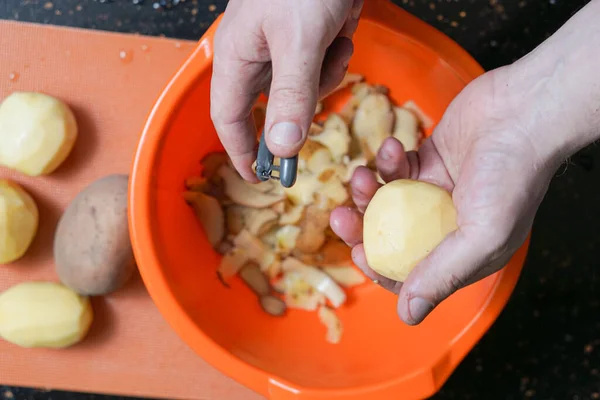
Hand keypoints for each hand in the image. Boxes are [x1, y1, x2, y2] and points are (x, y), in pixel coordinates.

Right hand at [210, 0, 362, 181]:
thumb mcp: (299, 40)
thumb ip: (290, 95)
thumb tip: (283, 148)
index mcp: (236, 56)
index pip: (228, 117)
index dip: (241, 150)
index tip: (261, 178)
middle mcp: (256, 55)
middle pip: (271, 107)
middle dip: (299, 109)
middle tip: (319, 107)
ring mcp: (284, 47)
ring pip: (303, 90)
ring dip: (325, 77)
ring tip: (334, 44)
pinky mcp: (309, 39)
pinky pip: (322, 68)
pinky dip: (336, 58)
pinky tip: (342, 30)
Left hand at [330, 66, 561, 324]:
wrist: (527, 110)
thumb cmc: (513, 174)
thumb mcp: (482, 236)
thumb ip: (442, 275)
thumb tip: (408, 315)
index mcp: (464, 252)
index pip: (412, 274)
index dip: (380, 268)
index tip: (359, 252)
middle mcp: (447, 224)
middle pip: (391, 236)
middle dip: (361, 228)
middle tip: (341, 216)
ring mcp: (436, 191)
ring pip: (387, 201)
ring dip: (368, 190)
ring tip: (363, 175)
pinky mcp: (430, 160)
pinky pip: (396, 167)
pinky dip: (388, 159)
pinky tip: (392, 146)